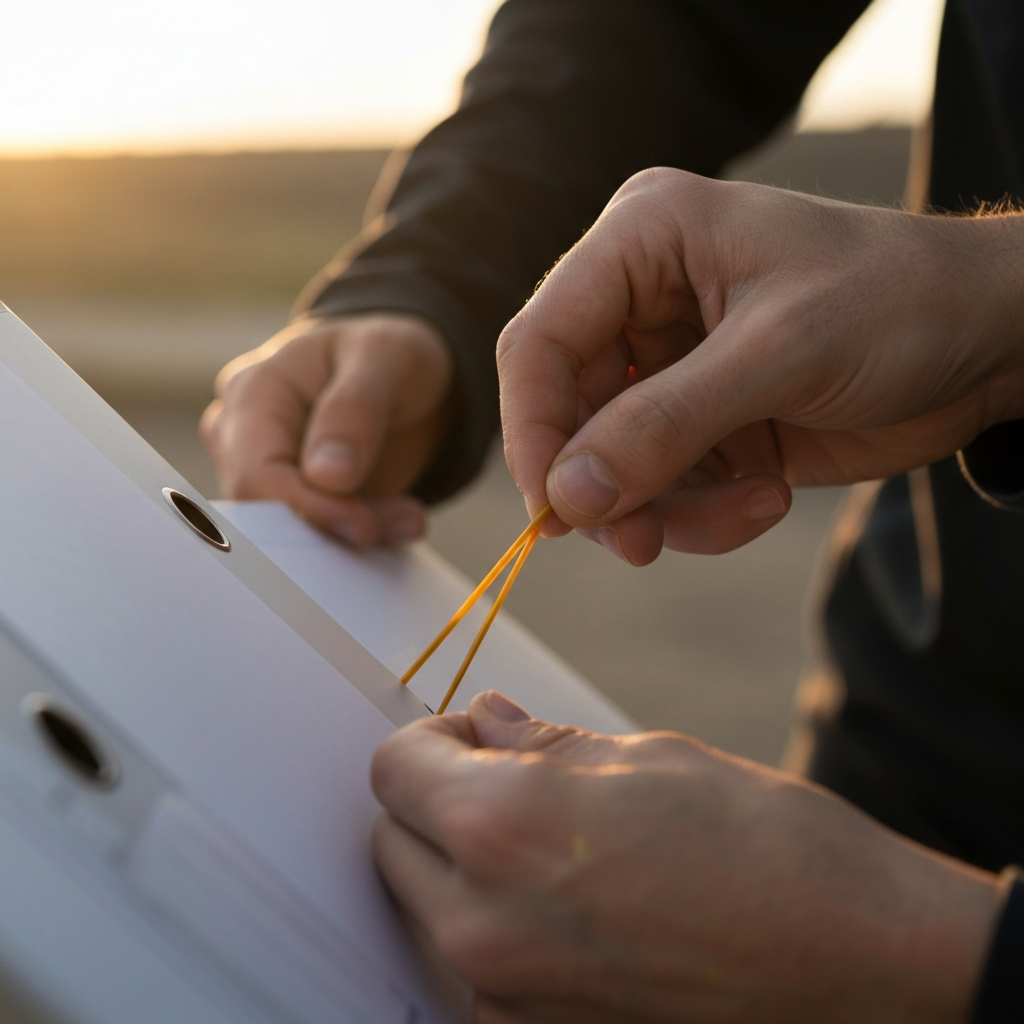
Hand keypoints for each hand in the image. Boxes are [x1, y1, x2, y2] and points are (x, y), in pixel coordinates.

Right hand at [201, 313, 452, 544]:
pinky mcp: (297, 502)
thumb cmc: (385, 351)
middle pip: (267, 513)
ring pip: (295, 532)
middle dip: (338, 527)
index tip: (364, 525)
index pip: (256, 474)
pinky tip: (402, 519)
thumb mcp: (383, 357)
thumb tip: (325, 477)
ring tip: (410, 516)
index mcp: (254, 393)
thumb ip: (355, 409)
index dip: (306, 509)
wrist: (399, 371)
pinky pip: (320, 537)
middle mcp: (244, 437)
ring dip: (358, 533)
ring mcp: (267, 474)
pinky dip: (365, 535)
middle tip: (406, 520)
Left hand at [372, 692, 999, 1023]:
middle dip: (434, 800)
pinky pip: (475, 968)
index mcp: (503, 829)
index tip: (475, 737)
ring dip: (459, 866)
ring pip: (427, 908)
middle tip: (508, 780)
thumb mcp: (645, 757)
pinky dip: (496, 926)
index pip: (392, 769)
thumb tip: (486, 719)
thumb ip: (540, 742)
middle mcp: (484, 924)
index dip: (430, 740)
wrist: (858, 960)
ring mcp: (506, 997)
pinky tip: (573, 903)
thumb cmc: (763, 843)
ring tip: (550, 844)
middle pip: (393, 841)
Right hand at [497, 169, 1023, 564]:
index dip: (533, 429)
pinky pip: (662, 489)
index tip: (554, 510)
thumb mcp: (781, 352)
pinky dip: (704, 514)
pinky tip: (765, 497)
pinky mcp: (698, 423)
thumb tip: (566, 496)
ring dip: (665, 509)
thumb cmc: (899, 302)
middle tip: (639, 542)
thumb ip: (664, 423)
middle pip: (566, 413)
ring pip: (611, 465)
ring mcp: (669, 368)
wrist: (988, 339)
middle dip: (605, 485)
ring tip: (747, 508)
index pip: (541, 342)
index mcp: (643, 243)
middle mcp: (642, 301)